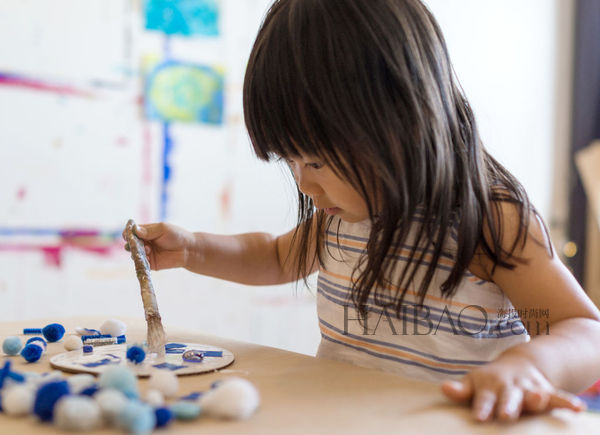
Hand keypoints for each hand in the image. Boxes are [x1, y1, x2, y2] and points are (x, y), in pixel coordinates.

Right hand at [122, 222, 194, 270]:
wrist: (188, 250)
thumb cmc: (177, 236)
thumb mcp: (163, 229)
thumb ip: (149, 231)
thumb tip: (135, 230)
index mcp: (146, 232)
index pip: (132, 232)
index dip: (128, 233)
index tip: (127, 235)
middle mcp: (144, 242)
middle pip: (131, 243)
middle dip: (131, 244)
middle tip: (137, 244)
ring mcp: (147, 253)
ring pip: (134, 254)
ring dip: (137, 252)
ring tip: (147, 250)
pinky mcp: (150, 264)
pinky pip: (141, 263)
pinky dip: (142, 261)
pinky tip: (148, 258)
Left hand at [441, 355, 585, 421]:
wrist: (518, 364)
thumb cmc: (489, 382)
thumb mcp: (473, 382)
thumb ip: (460, 389)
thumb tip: (444, 388)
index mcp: (489, 386)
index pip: (484, 399)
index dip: (482, 407)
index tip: (479, 417)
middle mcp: (509, 387)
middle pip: (508, 398)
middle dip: (507, 406)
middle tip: (505, 415)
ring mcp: (528, 389)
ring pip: (533, 394)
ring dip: (536, 397)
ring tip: (539, 398)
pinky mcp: (546, 391)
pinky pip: (558, 397)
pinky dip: (567, 401)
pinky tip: (578, 408)